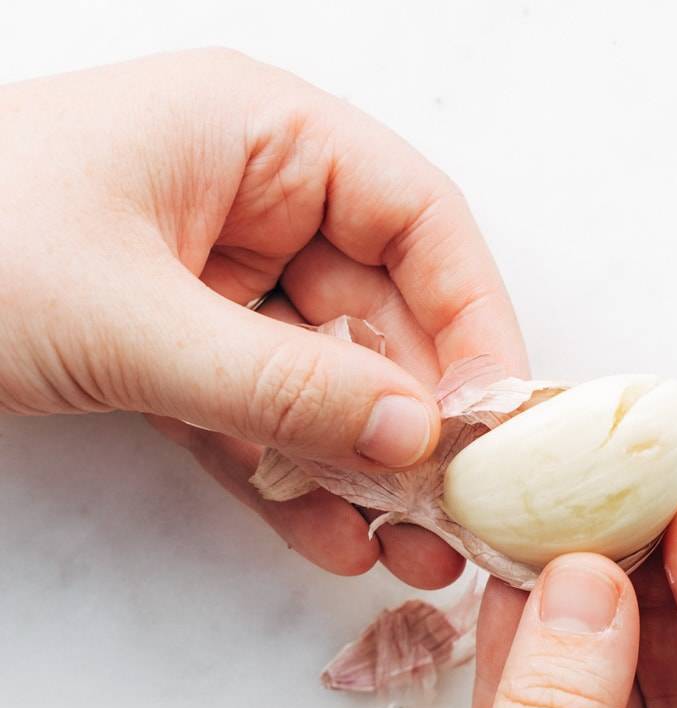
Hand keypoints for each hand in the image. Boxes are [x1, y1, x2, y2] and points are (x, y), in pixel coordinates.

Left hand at [0, 50, 526, 587]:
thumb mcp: (133, 317)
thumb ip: (287, 382)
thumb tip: (417, 435)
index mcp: (257, 138)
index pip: (418, 219)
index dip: (473, 316)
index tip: (497, 418)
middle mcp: (255, 205)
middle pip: (385, 316)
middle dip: (421, 424)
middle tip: (460, 511)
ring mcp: (222, 288)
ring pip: (332, 382)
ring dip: (372, 472)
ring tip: (415, 553)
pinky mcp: (185, 358)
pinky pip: (268, 422)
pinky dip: (299, 484)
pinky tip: (339, 545)